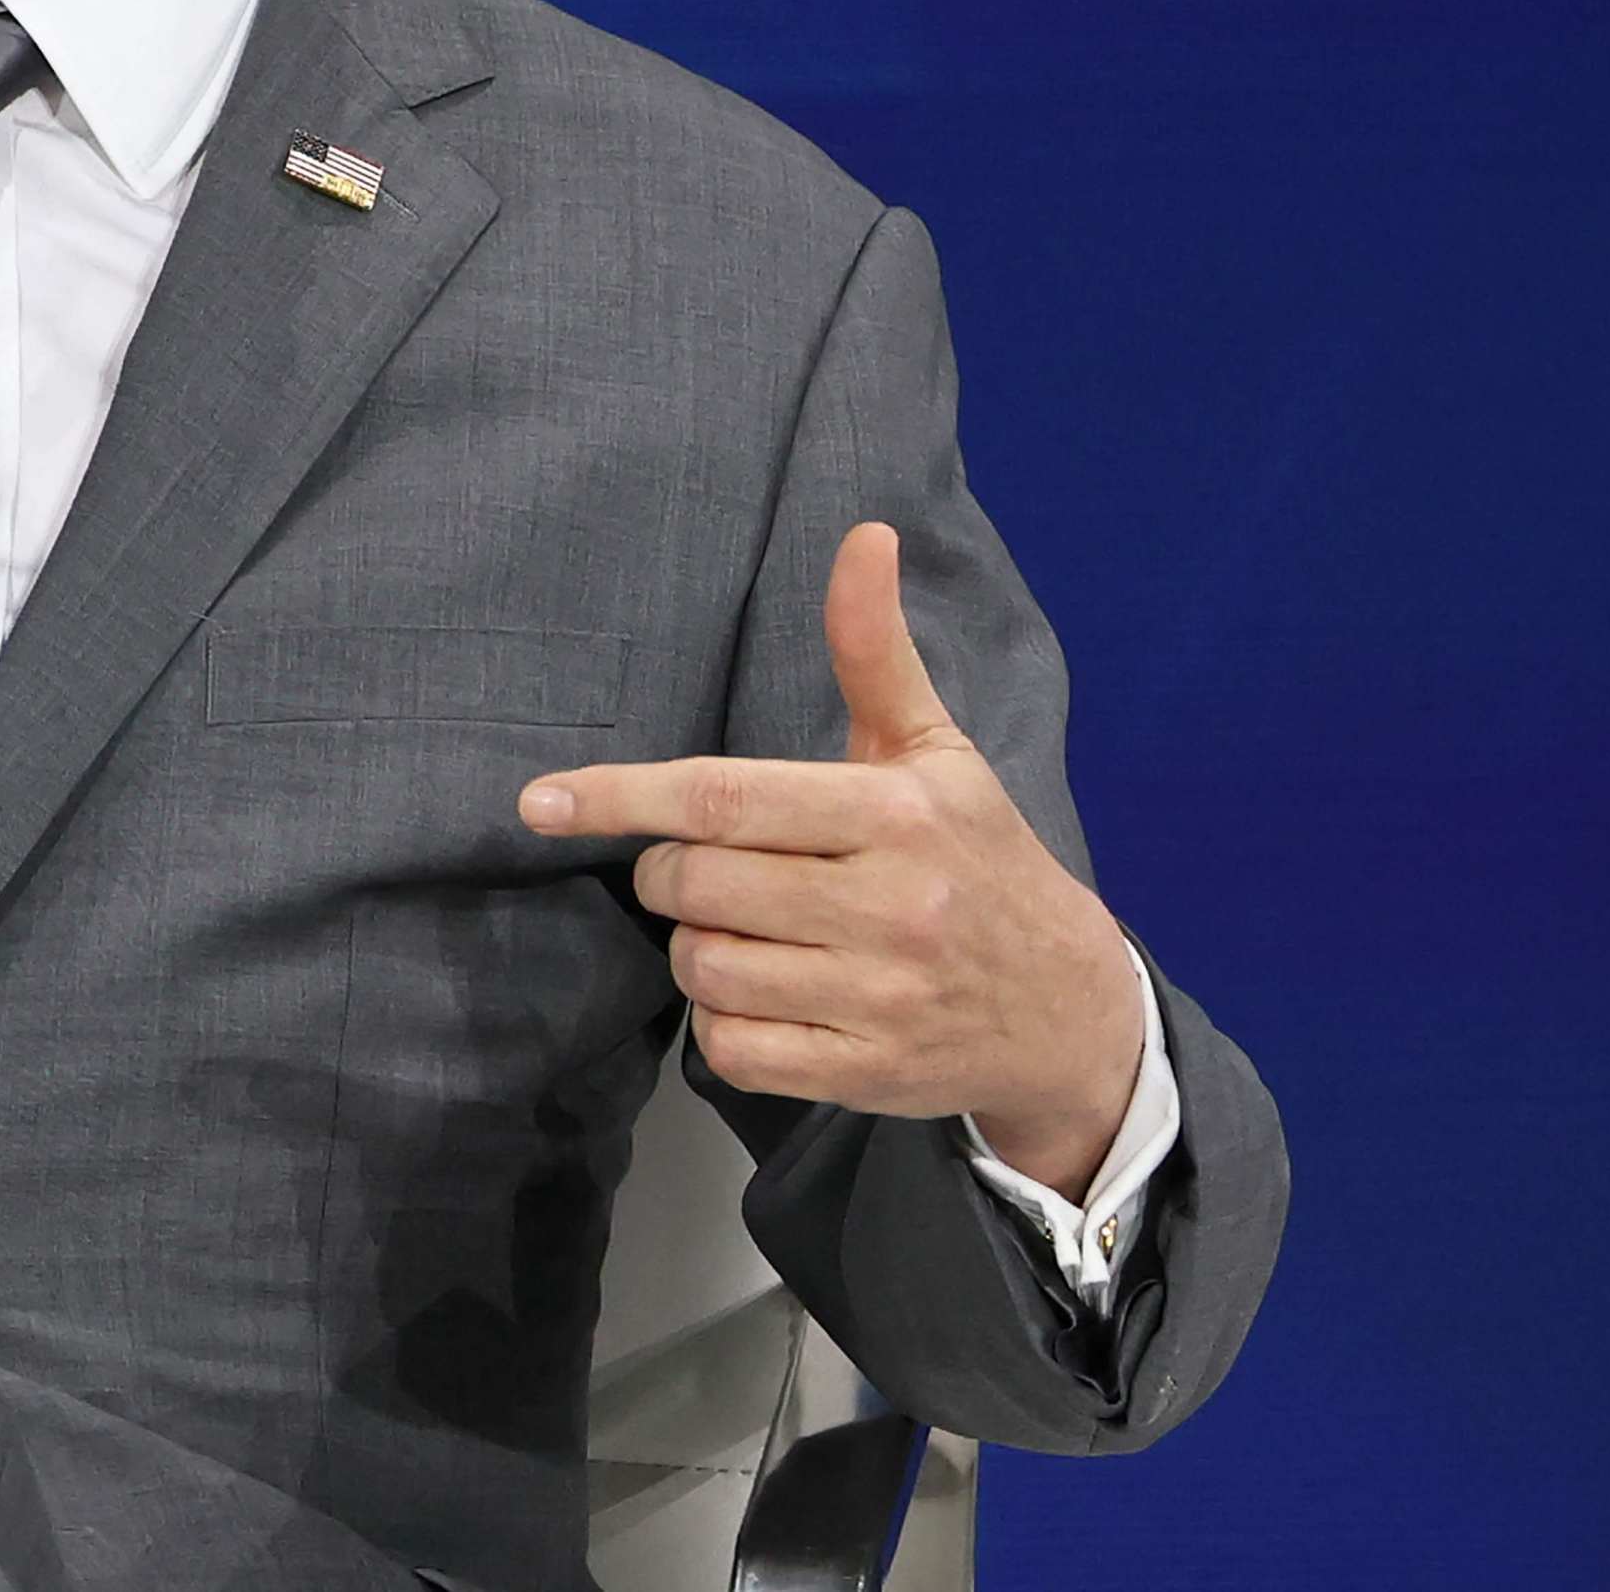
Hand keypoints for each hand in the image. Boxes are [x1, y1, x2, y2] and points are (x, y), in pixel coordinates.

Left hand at [514, 522, 1141, 1194]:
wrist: (1069, 1006)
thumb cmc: (979, 857)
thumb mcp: (933, 749)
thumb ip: (874, 648)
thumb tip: (863, 535)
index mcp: (895, 816)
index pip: (726, 799)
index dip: (623, 796)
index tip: (540, 801)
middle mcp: (890, 907)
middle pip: (697, 885)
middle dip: (670, 873)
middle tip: (708, 868)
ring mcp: (878, 997)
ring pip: (704, 967)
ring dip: (695, 947)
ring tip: (745, 928)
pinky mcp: (865, 1074)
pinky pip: (731, 1046)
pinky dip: (721, 1021)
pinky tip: (762, 991)